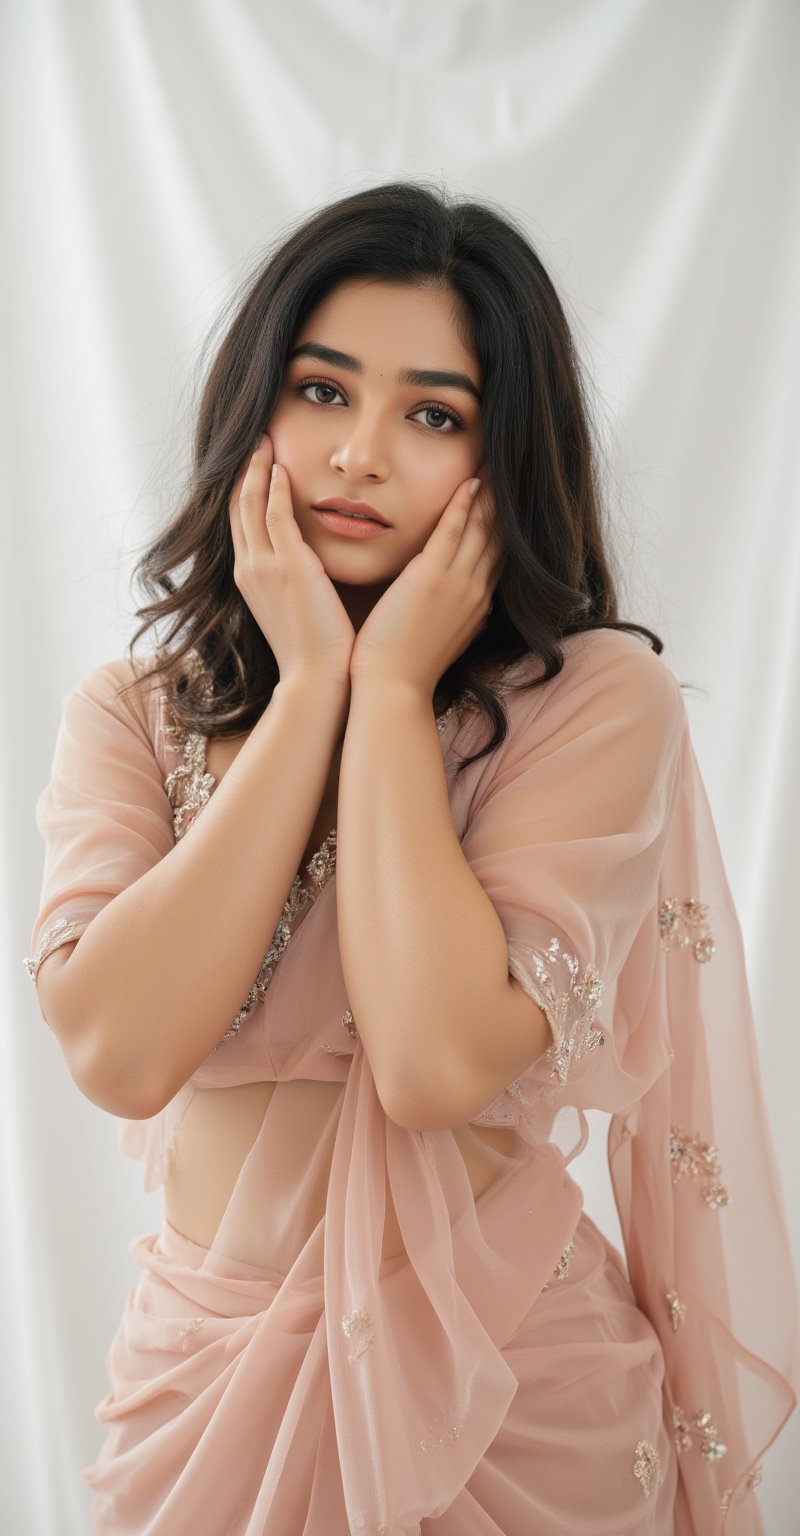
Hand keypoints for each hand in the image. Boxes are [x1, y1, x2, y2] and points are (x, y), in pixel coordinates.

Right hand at [229, 434, 355, 686]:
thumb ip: (296, 579)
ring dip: (256, 469)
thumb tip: (310, 564)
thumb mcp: (296, 607)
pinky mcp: (288, 567)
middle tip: (254, 439)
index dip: (244, 489)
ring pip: (249, 504)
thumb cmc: (315, 649)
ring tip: (264, 440)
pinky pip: (274, 516)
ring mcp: (264, 567)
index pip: (240, 522)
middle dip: (244, 470)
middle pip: (236, 506)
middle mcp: (248, 568)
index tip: (255, 463)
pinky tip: (281, 467)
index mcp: (250, 577)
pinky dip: (273, 489)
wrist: (316, 678)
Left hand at [348, 472, 505, 697]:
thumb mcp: (446, 639)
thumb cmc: (408, 668)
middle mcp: (475, 591)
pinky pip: (453, 531)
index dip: (507, 526)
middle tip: (510, 470)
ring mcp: (456, 584)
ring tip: (495, 464)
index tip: (510, 501)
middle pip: (500, 536)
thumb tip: (472, 612)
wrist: (392, 689)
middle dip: (506, 503)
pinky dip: (463, 504)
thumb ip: (460, 619)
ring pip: (482, 528)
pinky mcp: (430, 579)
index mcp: (477, 604)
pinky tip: (471, 481)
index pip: (499, 555)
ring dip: (490, 494)